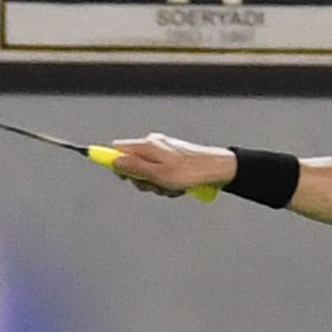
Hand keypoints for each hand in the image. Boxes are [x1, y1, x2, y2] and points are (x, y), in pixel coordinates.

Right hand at [99, 133, 234, 198]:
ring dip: (156, 184)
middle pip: (131, 163)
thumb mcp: (158, 175)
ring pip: (147, 171)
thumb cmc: (190, 172)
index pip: (118, 149)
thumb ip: (134, 168)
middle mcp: (153, 144)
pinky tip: (178, 186)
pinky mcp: (172, 158)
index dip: (115, 164)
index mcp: (147, 145)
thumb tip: (113, 161)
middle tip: (155, 186)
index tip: (121, 177)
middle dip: (141, 180)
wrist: (218, 169)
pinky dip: (166, 182)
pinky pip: (160, 173)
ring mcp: (163, 151)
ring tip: (171, 188)